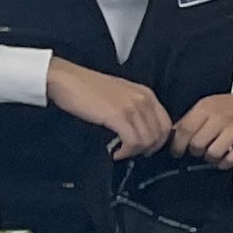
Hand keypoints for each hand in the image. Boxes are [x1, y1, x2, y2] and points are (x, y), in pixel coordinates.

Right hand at [47, 59, 169, 159]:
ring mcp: (132, 107)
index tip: (147, 148)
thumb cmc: (87, 88)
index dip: (159, 141)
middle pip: (160, 134)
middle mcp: (143, 99)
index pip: (166, 124)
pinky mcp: (118, 116)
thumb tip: (141, 130)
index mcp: (146, 94)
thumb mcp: (120, 95)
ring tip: (122, 153)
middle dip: (148, 149)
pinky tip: (116, 153)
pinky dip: (126, 152)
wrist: (66, 79)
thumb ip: (135, 108)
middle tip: (133, 153)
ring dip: (135, 152)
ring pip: (148, 140)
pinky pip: (133, 142)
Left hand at [168, 87, 232, 165]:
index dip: (178, 144)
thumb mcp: (208, 106)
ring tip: (212, 154)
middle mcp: (221, 117)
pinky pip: (231, 159)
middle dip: (194, 151)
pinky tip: (223, 158)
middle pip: (197, 143)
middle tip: (197, 151)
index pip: (185, 129)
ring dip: (209, 158)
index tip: (177, 150)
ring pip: (213, 153)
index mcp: (207, 107)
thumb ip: (190, 120)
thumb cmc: (231, 106)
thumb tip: (172, 136)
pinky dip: (224, 163)